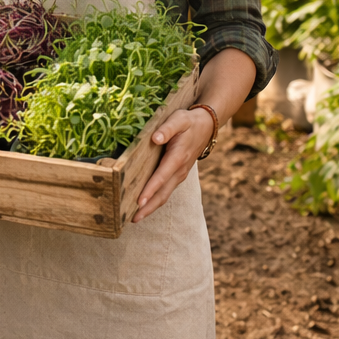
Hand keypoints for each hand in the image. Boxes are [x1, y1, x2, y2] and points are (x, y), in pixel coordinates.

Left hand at [131, 106, 215, 222]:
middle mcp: (179, 170)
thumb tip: (155, 138)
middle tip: (133, 219)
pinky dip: (155, 200)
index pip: (161, 177)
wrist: (206, 127)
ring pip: (164, 195)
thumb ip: (167, 129)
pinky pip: (165, 191)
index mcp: (177, 157)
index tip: (139, 202)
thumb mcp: (179, 119)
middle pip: (162, 193)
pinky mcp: (177, 175)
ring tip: (135, 218)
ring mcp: (179, 175)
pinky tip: (144, 206)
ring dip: (151, 207)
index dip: (150, 190)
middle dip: (148, 207)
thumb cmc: (188, 122)